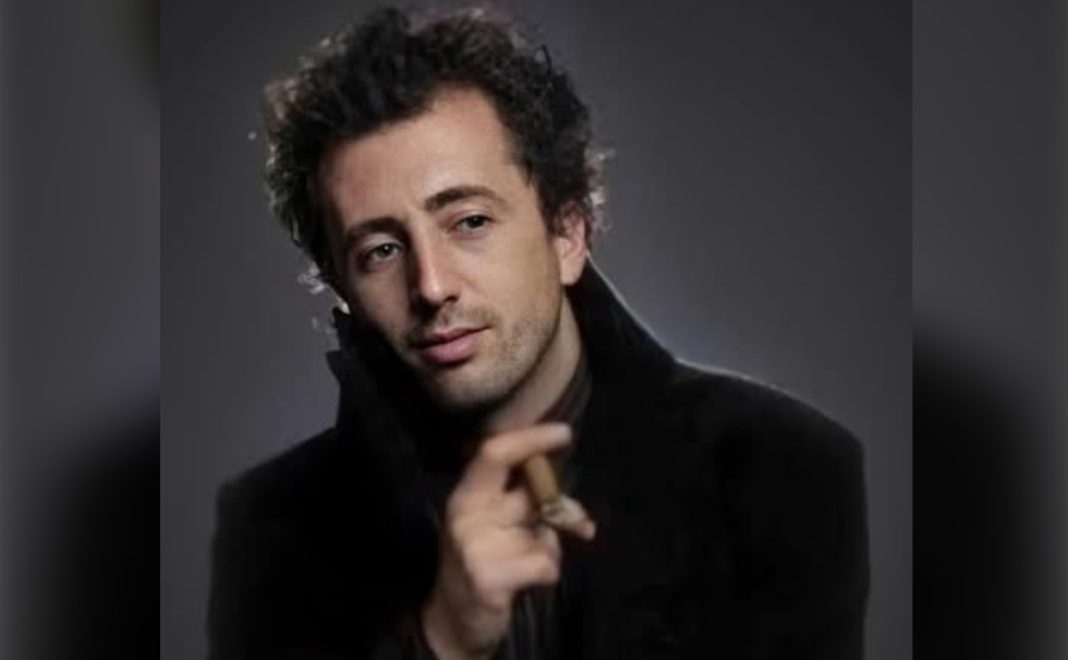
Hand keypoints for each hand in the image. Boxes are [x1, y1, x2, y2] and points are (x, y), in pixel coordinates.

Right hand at [420, 423, 595, 659]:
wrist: (456, 620)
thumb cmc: (486, 561)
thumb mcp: (501, 524)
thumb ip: (528, 504)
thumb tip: (572, 503)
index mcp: (468, 494)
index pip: (494, 452)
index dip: (531, 438)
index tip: (564, 433)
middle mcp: (465, 512)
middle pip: (526, 492)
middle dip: (562, 501)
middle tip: (582, 523)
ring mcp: (472, 545)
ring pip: (542, 533)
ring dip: (551, 548)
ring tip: (535, 562)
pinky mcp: (486, 577)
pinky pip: (544, 564)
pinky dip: (548, 572)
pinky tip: (530, 581)